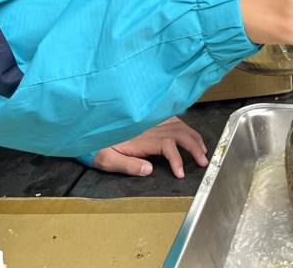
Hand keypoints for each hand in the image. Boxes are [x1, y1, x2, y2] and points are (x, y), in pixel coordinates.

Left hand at [90, 117, 207, 178]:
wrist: (88, 132)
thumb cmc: (96, 147)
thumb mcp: (107, 160)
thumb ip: (128, 165)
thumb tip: (149, 169)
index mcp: (141, 139)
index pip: (167, 145)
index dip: (177, 159)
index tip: (181, 173)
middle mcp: (148, 128)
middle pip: (178, 132)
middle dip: (194, 146)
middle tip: (204, 161)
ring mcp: (149, 123)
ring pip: (178, 125)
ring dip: (192, 136)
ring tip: (202, 149)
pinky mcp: (147, 121)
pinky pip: (170, 118)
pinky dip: (183, 125)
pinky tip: (187, 132)